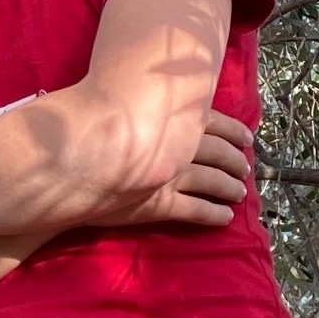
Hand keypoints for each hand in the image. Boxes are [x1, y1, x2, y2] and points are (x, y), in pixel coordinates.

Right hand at [93, 110, 252, 228]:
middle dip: (235, 161)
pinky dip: (214, 214)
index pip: (213, 122)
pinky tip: (225, 218)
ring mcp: (171, 177)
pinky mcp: (162, 205)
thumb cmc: (91, 127)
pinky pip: (196, 211)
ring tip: (239, 193)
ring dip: (230, 188)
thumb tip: (160, 99)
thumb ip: (146, 105)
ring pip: (212, 182)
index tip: (248, 137)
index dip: (234, 130)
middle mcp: (176, 146)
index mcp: (170, 121)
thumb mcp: (122, 106)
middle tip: (246, 168)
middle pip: (218, 153)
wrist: (70, 161)